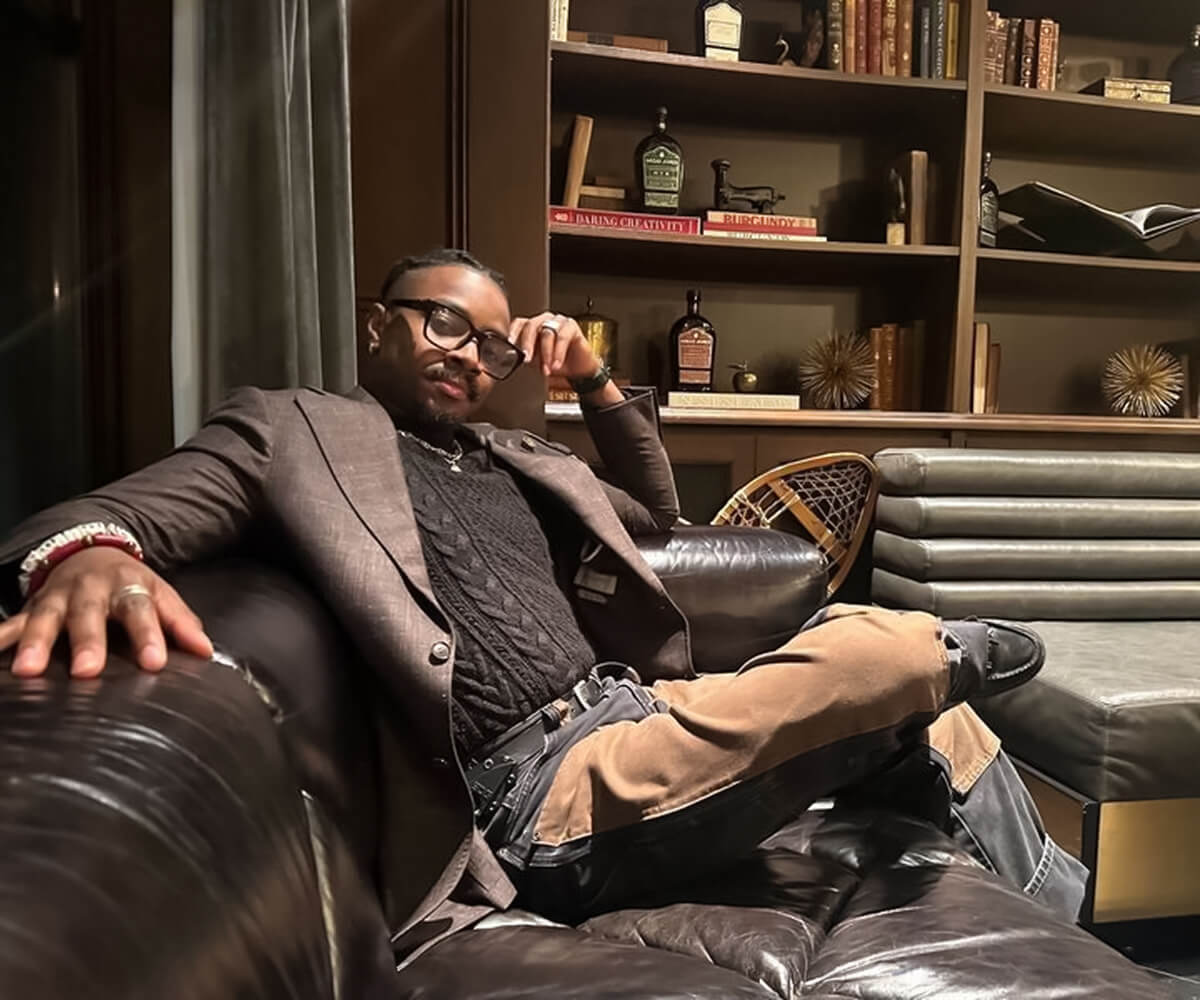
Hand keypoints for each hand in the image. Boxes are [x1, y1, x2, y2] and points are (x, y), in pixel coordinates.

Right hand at [0, 547, 212, 678]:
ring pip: (44, 618)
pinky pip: (11, 623)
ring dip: (35, 642)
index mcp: (128, 587)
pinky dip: (1, 637)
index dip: (148, 636)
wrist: (92, 553)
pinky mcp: (31, 607)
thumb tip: (207, 652)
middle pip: (88, 615)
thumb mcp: (160, 595)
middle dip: (86, 642)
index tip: (154, 663)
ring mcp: (57, 598)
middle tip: (86, 671)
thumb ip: (180, 623)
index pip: (140, 611)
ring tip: (28, 670)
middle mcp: (90, 590)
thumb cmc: (132, 586)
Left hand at [510, 312, 599, 379]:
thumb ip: (524, 355)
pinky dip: (558, 353)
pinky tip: (556, 365)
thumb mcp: (535, 361)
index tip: (510, 345)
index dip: (513, 332)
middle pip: (531, 325)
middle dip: (528, 344)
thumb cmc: (556, 364)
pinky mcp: (572, 326)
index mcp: (533, 326)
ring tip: (546, 369)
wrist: (577, 372)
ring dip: (545, 353)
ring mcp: (558, 321)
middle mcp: (545, 320)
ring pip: (547, 332)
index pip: (519, 323)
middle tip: (527, 359)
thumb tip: (510, 356)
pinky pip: (562, 337)